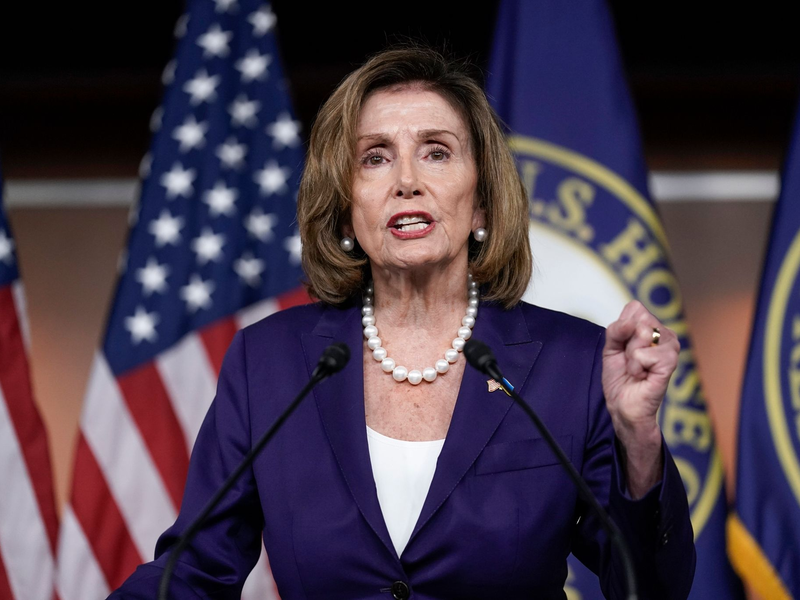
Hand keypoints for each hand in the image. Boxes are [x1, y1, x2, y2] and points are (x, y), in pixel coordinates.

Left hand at [603, 301, 678, 496]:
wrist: (623, 406)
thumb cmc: (620, 378)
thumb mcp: (610, 348)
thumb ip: (616, 330)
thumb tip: (630, 323)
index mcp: (653, 327)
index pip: (634, 308)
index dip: (620, 327)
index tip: (622, 347)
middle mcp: (666, 335)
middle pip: (637, 318)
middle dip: (624, 341)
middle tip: (630, 360)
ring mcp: (671, 348)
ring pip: (642, 333)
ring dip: (631, 355)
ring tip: (637, 368)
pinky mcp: (671, 363)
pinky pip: (644, 353)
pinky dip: (636, 366)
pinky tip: (642, 376)